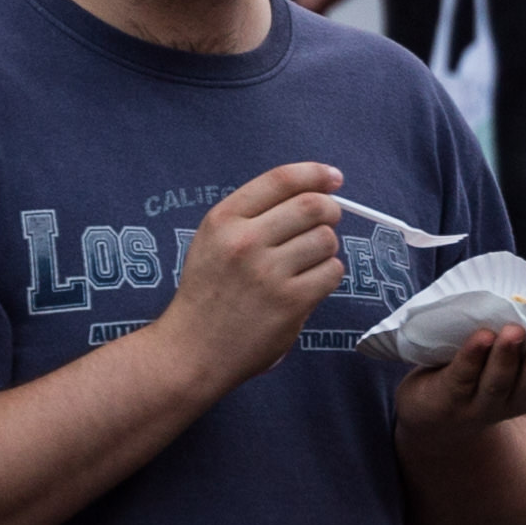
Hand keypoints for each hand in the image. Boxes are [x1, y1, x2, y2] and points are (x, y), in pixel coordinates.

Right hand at [151, 162, 343, 396]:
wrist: (191, 351)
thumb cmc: (208, 294)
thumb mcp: (213, 242)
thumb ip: (253, 216)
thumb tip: (316, 193)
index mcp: (223, 220)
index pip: (281, 180)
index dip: (315, 174)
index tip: (334, 179)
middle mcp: (244, 241)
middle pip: (313, 206)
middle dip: (330, 212)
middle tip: (326, 224)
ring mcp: (268, 272)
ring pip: (326, 240)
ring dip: (326, 249)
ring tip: (305, 264)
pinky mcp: (290, 302)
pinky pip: (331, 272)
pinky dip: (327, 275)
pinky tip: (307, 286)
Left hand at [395, 323, 525, 438]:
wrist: (429, 414)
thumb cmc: (478, 378)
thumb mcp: (513, 369)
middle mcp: (510, 402)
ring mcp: (477, 404)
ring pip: (495, 382)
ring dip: (505, 357)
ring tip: (512, 331)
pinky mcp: (446, 397)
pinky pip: (461, 376)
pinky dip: (471, 356)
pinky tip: (480, 337)